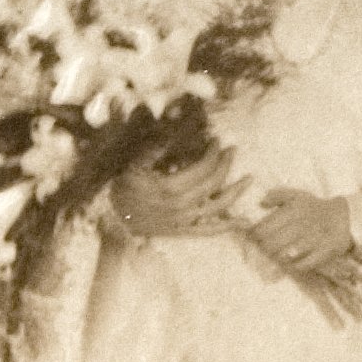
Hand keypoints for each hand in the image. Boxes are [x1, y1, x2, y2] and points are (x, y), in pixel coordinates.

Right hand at [108, 146, 248, 237]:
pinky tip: (244, 222)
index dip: (213, 152)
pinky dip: (228, 226)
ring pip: (218, 206)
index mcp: (170, 187)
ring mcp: (184, 221)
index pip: (202, 167)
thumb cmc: (121, 190)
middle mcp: (181, 205)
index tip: (216, 141)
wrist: (112, 220)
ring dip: (236, 191)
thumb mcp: (133, 166)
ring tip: (248, 178)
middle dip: (225, 164)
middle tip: (231, 150)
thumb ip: (153, 149)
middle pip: (213, 183)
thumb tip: (170, 130)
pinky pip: (210, 231)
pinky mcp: (183, 231)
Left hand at [248, 188, 352, 272]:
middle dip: (265, 249)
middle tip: (266, 248)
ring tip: (278, 255)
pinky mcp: (325, 251)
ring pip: (284, 255)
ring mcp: (314, 239)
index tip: (255, 238)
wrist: (345, 216)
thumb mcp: (297, 196)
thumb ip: (277, 195)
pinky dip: (294, 266)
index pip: (263, 229)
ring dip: (278, 257)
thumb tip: (261, 203)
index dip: (255, 236)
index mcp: (293, 210)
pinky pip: (303, 265)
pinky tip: (292, 262)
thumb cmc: (314, 208)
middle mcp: (302, 224)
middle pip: (271, 245)